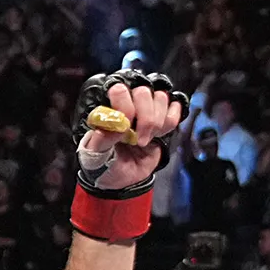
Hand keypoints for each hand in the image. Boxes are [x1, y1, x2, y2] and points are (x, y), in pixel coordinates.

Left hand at [76, 74, 185, 189]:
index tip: (126, 129)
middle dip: (145, 119)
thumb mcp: (94, 158)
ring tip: (145, 139)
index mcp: (106, 110)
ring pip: (161, 97)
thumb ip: (101, 140)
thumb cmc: (103, 165)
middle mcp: (126, 104)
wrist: (120, 180)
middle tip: (138, 140)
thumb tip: (117, 125)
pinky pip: (175, 108)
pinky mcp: (162, 116)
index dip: (127, 109)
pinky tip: (159, 134)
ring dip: (156, 122)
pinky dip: (170, 122)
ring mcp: (145, 109)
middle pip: (144, 91)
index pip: (120, 90)